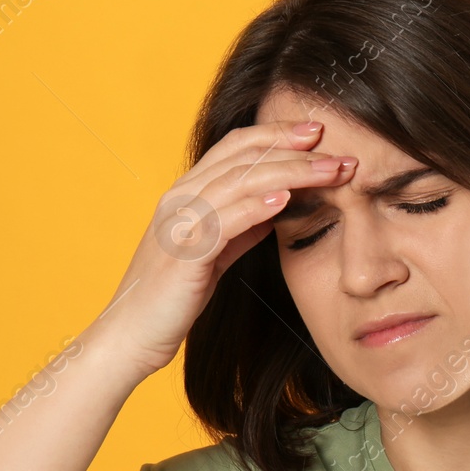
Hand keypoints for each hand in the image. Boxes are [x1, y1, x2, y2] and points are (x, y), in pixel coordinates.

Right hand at [103, 119, 356, 376]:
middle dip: (294, 150)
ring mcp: (179, 222)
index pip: (236, 147)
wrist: (131, 336)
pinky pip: (223, 220)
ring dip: (290, 173)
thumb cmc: (171, 299)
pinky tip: (286, 200)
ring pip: (239, 182)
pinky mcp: (182, 252)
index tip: (318, 134)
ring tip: (329, 171)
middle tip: (338, 150)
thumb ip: (240, 227)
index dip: (277, 135)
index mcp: (186, 193)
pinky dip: (255, 207)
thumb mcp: (213, 255)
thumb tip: (275, 206)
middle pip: (243, 157)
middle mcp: (180, 198)